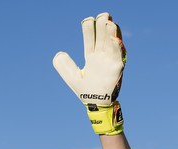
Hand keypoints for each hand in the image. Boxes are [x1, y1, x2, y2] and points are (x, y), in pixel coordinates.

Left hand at [53, 12, 125, 134]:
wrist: (96, 105)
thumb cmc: (86, 91)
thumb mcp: (71, 77)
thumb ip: (64, 66)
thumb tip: (59, 53)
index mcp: (91, 56)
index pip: (90, 38)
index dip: (89, 28)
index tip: (88, 20)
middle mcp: (102, 56)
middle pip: (102, 36)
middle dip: (102, 24)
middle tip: (102, 14)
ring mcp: (110, 61)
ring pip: (111, 42)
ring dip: (111, 32)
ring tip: (108, 21)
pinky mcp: (117, 68)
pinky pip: (118, 55)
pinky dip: (117, 46)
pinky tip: (114, 38)